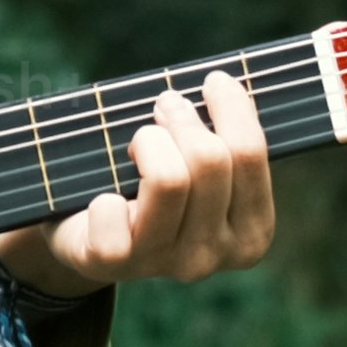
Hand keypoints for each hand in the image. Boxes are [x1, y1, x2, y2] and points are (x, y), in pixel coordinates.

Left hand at [0, 70, 274, 302]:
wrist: (95, 237)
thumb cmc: (158, 183)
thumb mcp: (201, 164)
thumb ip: (225, 134)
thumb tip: (223, 83)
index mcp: (251, 233)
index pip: (251, 154)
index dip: (231, 107)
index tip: (212, 81)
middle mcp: (215, 255)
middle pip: (209, 160)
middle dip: (182, 118)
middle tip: (164, 106)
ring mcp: (166, 264)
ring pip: (168, 179)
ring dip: (148, 142)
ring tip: (140, 141)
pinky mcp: (115, 265)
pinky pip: (111, 214)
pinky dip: (103, 198)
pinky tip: (104, 200)